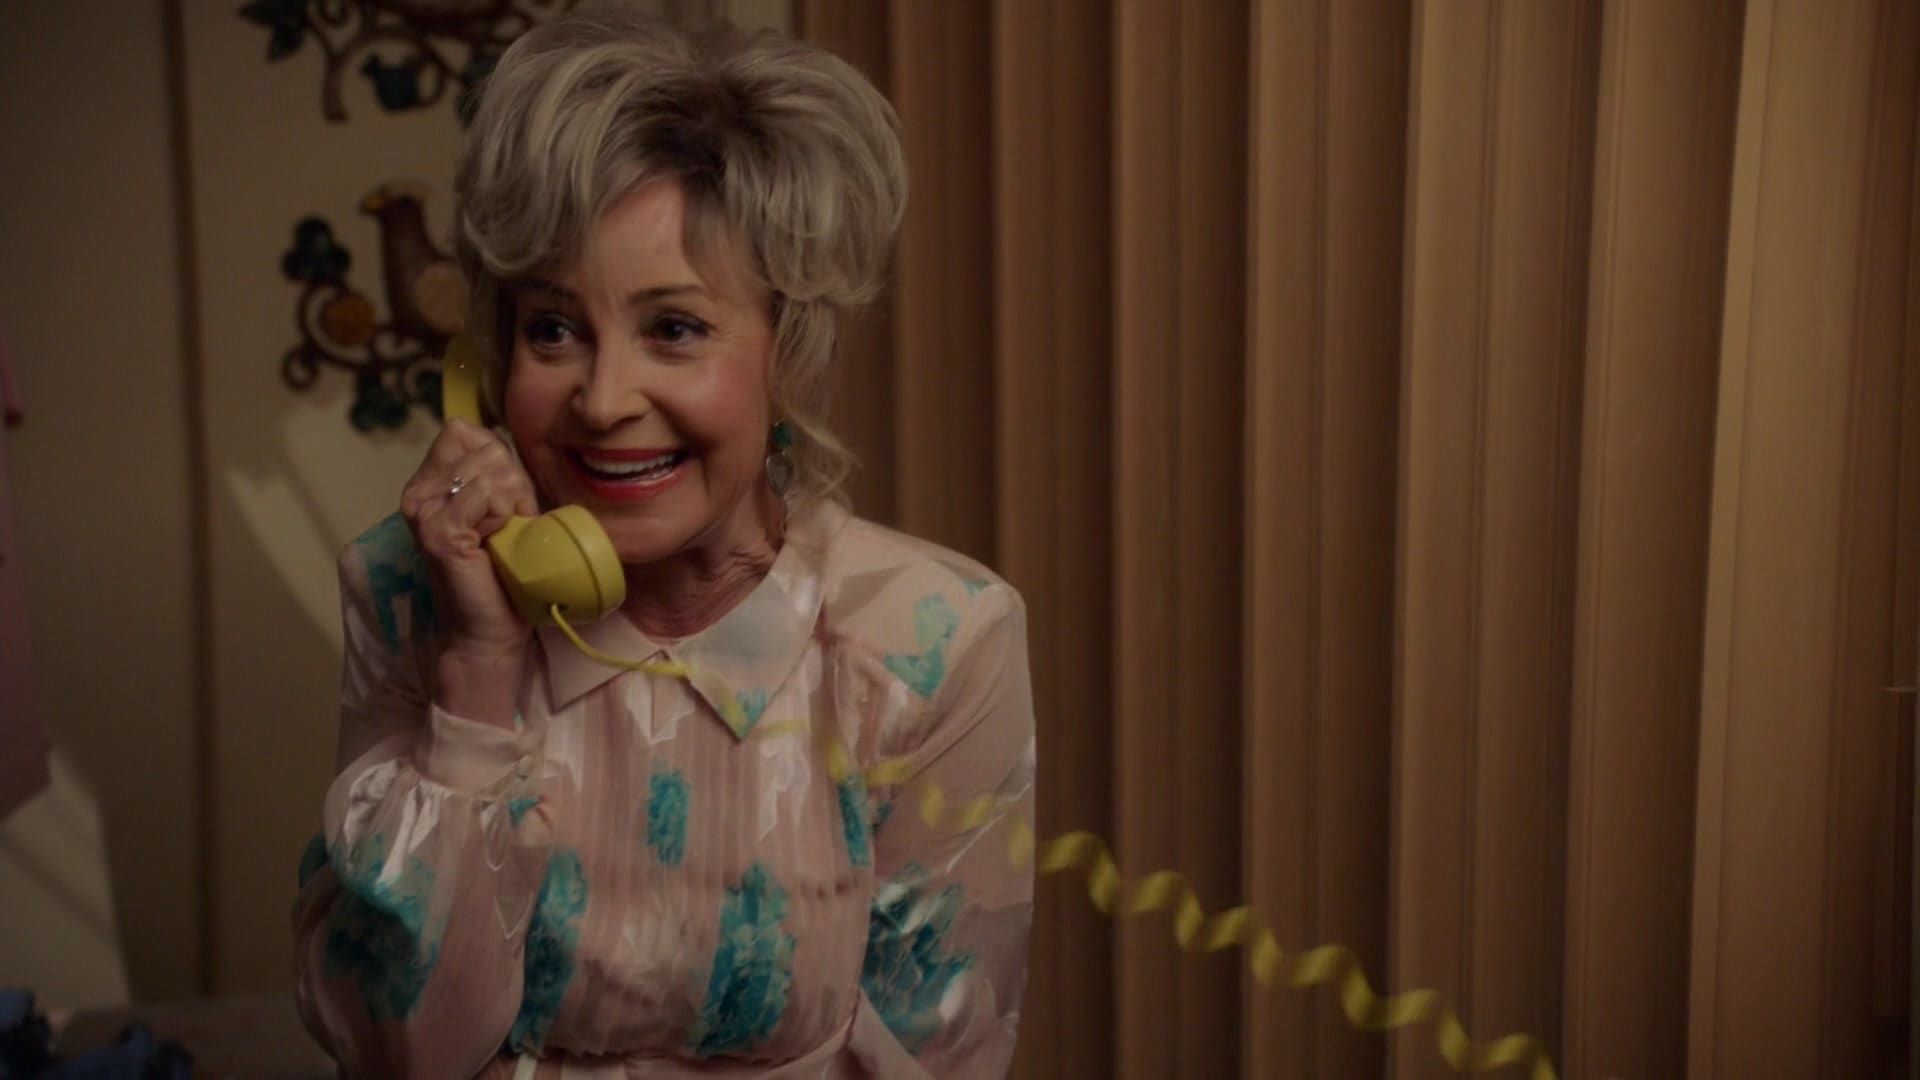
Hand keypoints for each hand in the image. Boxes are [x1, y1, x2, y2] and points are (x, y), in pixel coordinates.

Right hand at [400, 419, 538, 721]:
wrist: (490, 631)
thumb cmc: (502, 572)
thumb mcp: (504, 509)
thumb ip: (497, 473)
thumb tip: (502, 438)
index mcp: (429, 483)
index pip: (464, 430)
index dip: (498, 460)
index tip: (505, 503)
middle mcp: (418, 492)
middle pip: (484, 446)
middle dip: (512, 483)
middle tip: (508, 526)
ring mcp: (423, 510)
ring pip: (489, 468)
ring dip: (512, 502)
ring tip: (503, 537)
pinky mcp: (437, 530)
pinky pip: (485, 494)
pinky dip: (505, 515)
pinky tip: (497, 542)